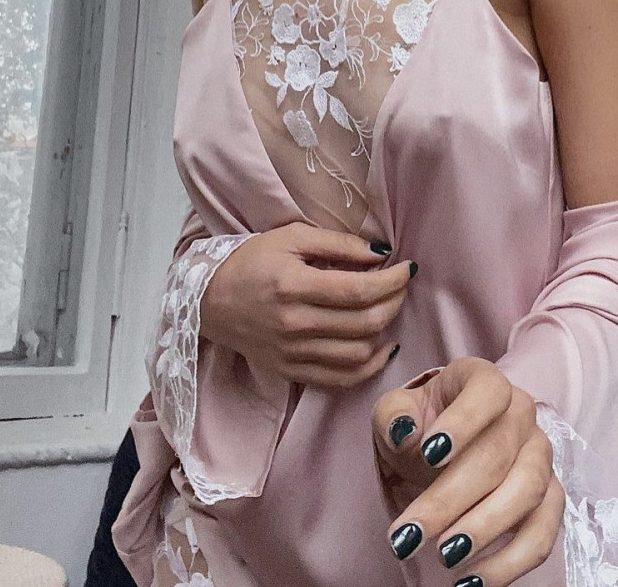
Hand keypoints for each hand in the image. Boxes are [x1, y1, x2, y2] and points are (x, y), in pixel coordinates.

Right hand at [200, 221, 414, 387]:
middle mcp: (294, 324)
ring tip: (388, 308)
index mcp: (293, 286)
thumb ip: (338, 243)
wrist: (208, 301)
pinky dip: (369, 368)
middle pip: (364, 322)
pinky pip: (340, 380)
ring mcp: (293, 353)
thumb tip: (381, 253)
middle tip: (401, 284)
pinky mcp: (291, 371)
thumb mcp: (291, 237)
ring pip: (358, 353)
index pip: (358, 290)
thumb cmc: (251, 261)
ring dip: (384, 330)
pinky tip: (381, 348)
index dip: (392, 280)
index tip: (408, 267)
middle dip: (394, 301)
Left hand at [371, 357, 564, 584]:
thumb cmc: (419, 425)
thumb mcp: (395, 413)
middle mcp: (521, 412)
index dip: (463, 422)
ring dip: (484, 530)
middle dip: (450, 499)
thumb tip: (405, 434)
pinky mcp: (550, 498)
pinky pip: (542, 533)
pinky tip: (472, 581)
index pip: (487, 392)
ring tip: (443, 558)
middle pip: (497, 454)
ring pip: (526, 492)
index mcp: (483, 380)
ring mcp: (540, 455)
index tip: (429, 454)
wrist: (438, 448)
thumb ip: (395, 418)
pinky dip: (510, 563)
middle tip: (410, 535)